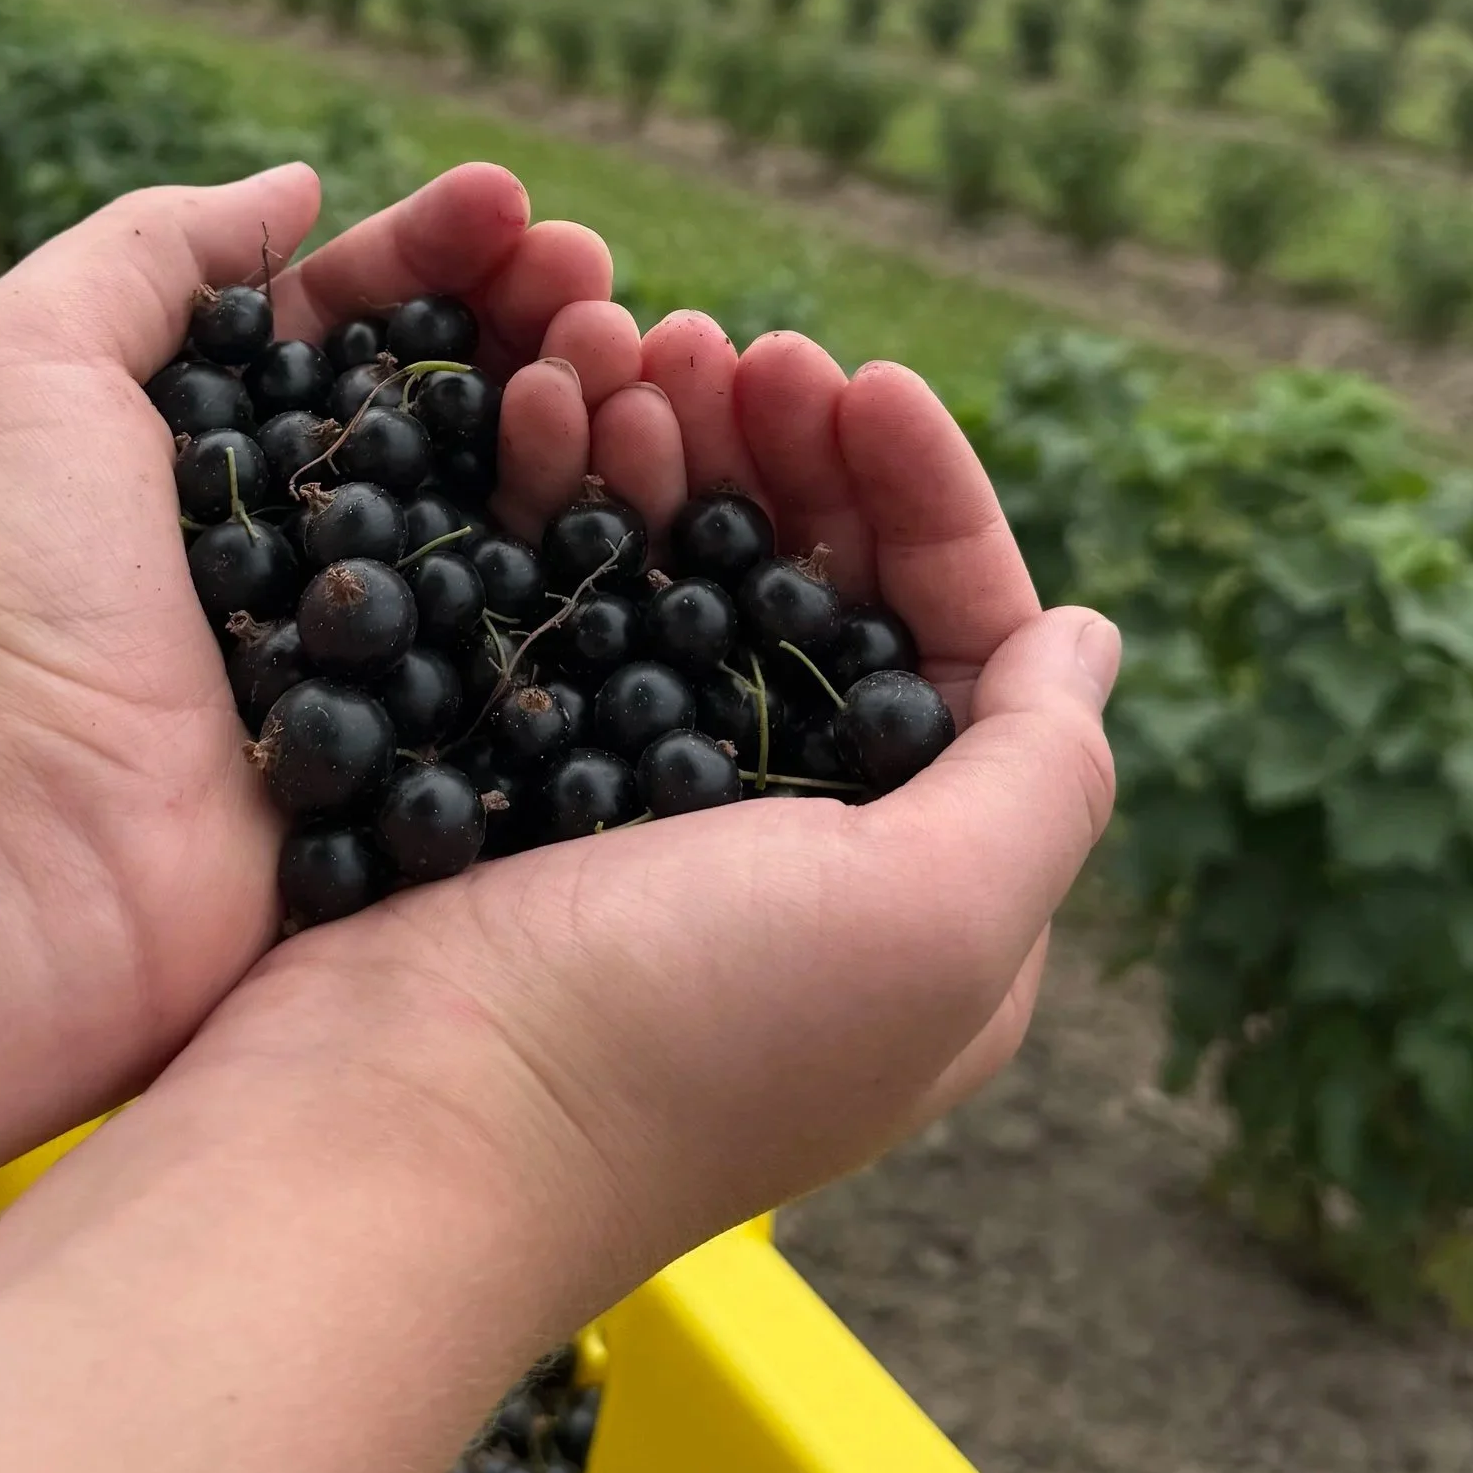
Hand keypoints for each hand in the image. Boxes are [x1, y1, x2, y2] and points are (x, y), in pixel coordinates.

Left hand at [0, 160, 615, 1147]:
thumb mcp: (26, 358)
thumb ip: (155, 250)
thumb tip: (299, 184)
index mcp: (218, 458)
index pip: (359, 332)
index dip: (440, 258)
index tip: (517, 204)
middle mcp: (306, 556)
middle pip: (462, 419)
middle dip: (541, 329)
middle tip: (599, 285)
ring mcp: (377, 671)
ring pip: (526, 530)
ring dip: (593, 430)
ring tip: (628, 370)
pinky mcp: (431, 779)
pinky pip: (552, 671)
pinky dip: (615, 575)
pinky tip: (655, 495)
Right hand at [190, 313, 1119, 1324]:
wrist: (384, 1128)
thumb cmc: (680, 1035)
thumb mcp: (931, 923)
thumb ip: (1042, 778)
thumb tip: (1087, 641)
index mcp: (928, 902)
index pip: (967, 648)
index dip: (929, 500)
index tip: (863, 379)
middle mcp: (800, 863)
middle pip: (824, 600)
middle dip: (793, 453)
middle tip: (731, 344)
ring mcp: (647, 832)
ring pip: (689, 586)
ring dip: (676, 452)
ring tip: (628, 345)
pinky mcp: (518, 801)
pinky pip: (569, 611)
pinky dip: (570, 504)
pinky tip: (543, 412)